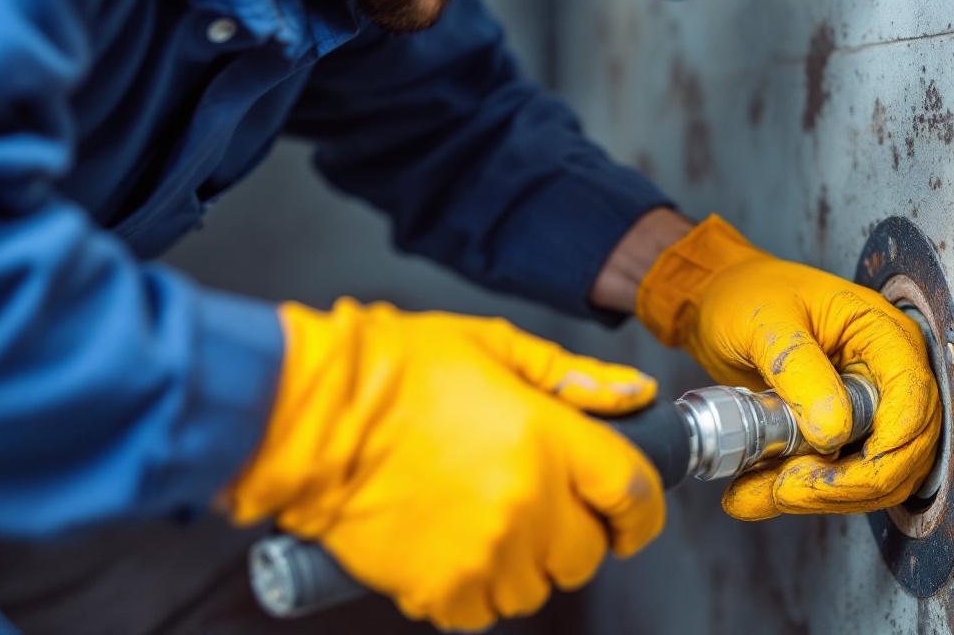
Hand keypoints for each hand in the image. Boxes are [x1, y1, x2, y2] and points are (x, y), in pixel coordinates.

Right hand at [223, 300, 663, 631]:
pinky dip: (476, 590)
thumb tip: (635, 393)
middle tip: (542, 507)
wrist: (310, 411)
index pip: (633, 493)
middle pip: (588, 553)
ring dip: (525, 565)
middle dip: (576, 535)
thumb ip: (573, 376)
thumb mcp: (494, 345)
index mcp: (548, 437)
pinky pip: (483, 613)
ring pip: (538, 588)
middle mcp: (526, 502)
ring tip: (488, 525)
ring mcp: (484, 551)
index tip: (633, 515)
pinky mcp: (438, 587)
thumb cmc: (398, 367)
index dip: (644, 511)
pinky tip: (454, 550)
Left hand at [636, 215, 940, 518]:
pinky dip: (799, 497)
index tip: (843, 468)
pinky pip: (836, 482)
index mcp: (884, 335)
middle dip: (848, 484)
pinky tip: (752, 494)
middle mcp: (887, 377)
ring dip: (819, 499)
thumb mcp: (766, 322)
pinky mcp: (841, 440)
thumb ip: (799, 369)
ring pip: (873, 479)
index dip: (891, 444)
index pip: (914, 396)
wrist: (722, 308)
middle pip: (903, 452)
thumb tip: (834, 432)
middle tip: (784, 488)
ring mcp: (868, 413)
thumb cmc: (750, 296)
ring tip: (754, 492)